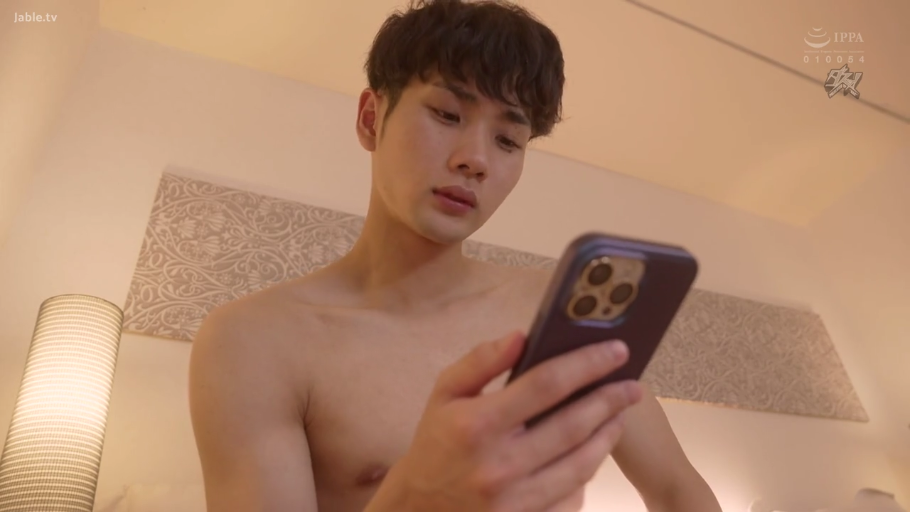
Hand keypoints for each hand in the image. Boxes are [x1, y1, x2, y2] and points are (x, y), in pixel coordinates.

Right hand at [365, 331, 642, 511]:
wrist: (419, 507)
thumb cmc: (436, 442)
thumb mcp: (444, 394)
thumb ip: (479, 362)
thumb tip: (521, 337)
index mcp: (478, 424)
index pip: (545, 385)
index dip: (586, 364)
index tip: (615, 351)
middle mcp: (499, 464)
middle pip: (572, 425)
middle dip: (610, 400)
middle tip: (633, 385)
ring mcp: (515, 500)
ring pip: (580, 465)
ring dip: (607, 436)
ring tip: (620, 414)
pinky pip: (571, 496)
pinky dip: (589, 471)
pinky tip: (596, 450)